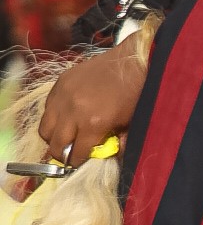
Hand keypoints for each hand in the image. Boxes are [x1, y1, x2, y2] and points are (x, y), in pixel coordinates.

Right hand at [38, 44, 147, 164]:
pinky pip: (47, 109)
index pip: (75, 154)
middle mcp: (73, 111)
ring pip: (45, 129)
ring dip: (54, 137)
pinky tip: (66, 117)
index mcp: (93, 123)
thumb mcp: (130, 124)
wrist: (131, 61)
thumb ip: (118, 144)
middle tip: (70, 154)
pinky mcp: (59, 83)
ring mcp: (63, 95)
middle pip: (55, 145)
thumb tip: (107, 158)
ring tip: (66, 136)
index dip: (77, 162)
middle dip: (62, 154)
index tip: (80, 163)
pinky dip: (53, 117)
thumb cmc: (135, 94)